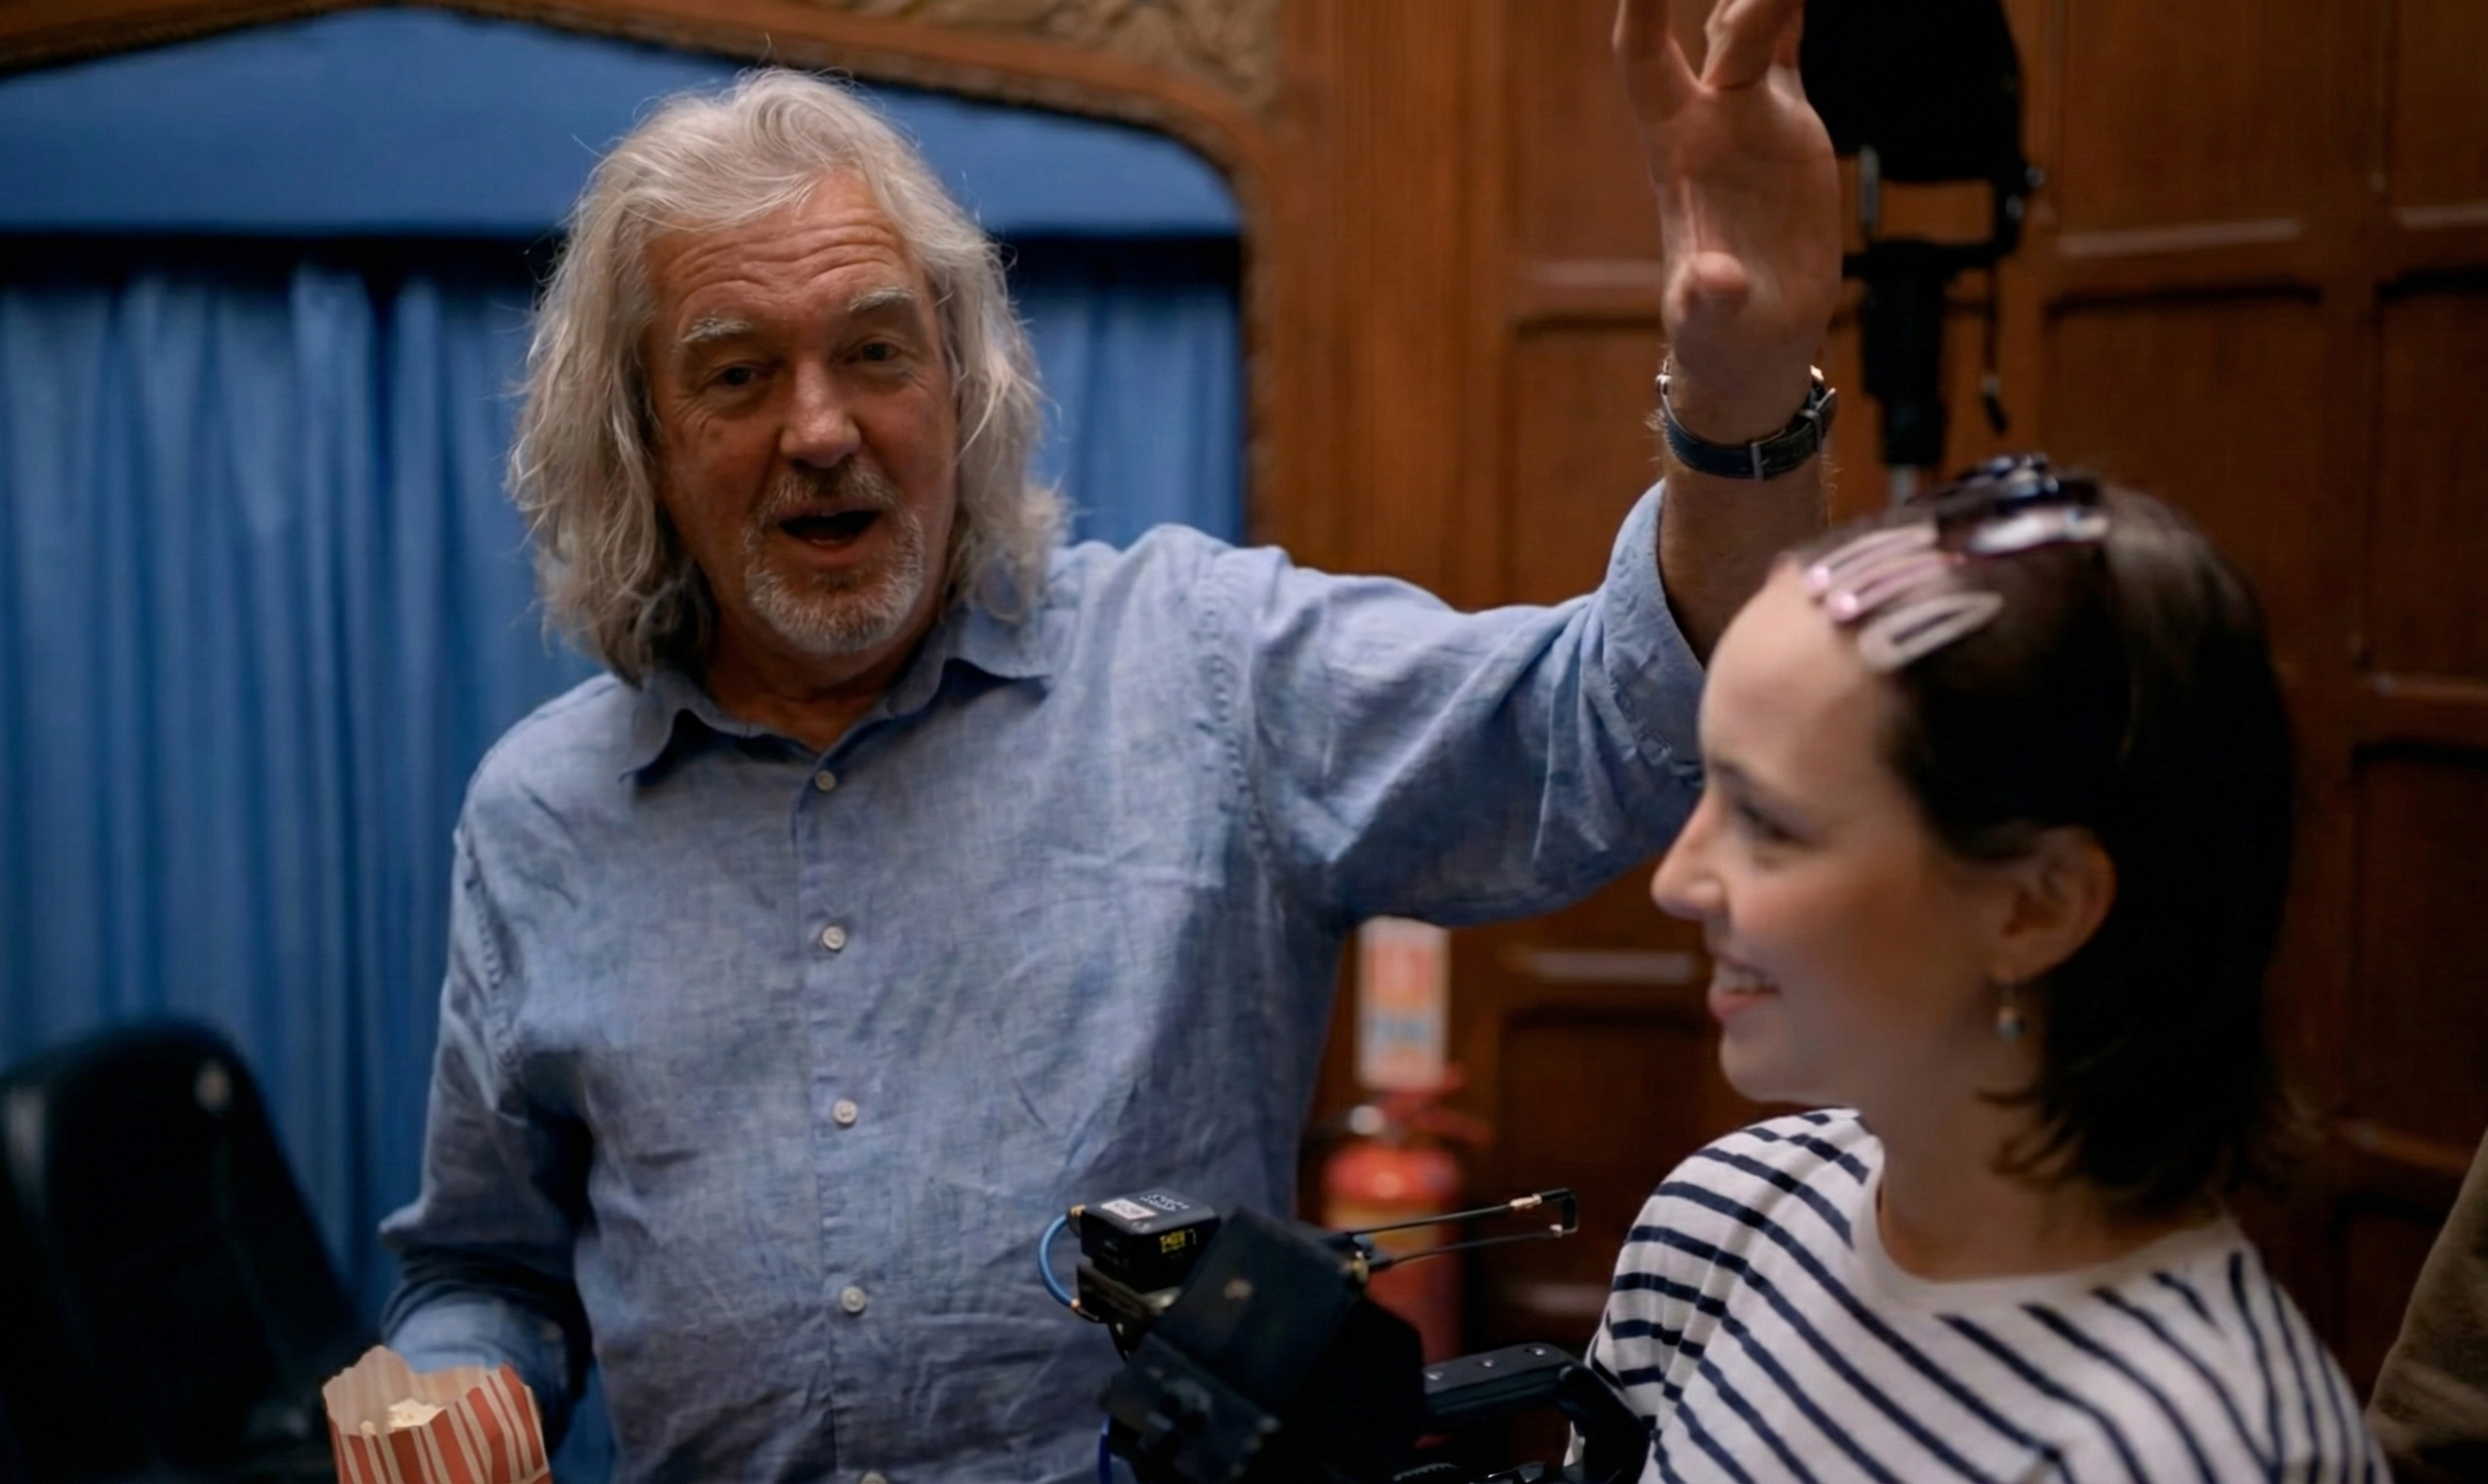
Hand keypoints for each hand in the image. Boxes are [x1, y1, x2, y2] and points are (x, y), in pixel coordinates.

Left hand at [1615, 0, 1839, 441]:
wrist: (1751, 339)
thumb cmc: (1718, 334)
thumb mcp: (1711, 321)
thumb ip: (1710, 299)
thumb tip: (1717, 284)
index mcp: (1675, 151)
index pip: (1643, 59)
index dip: (1643, 8)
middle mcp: (1706, 121)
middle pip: (1719, 30)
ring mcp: (1745, 118)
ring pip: (1749, 26)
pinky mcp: (1784, 126)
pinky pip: (1786, 49)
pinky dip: (1792, 9)